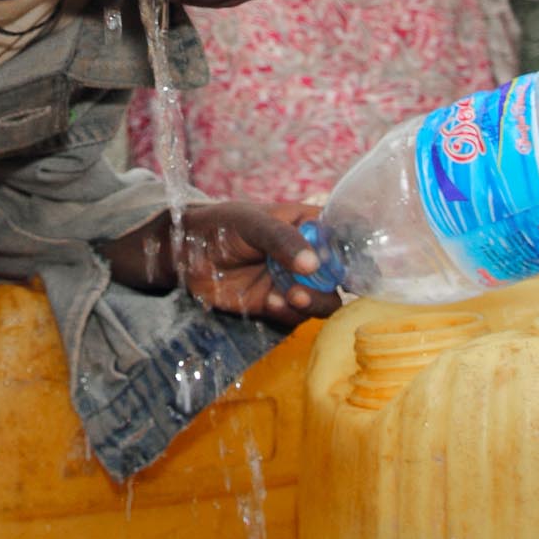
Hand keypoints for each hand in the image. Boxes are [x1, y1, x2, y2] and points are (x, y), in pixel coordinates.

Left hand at [111, 202, 337, 327]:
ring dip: (312, 302)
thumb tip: (313, 264)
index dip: (354, 252)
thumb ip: (282, 239)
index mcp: (307, 225)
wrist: (183, 253)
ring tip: (289, 297)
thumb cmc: (220, 224)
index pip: (343, 238)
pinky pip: (296, 316)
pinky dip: (289, 313)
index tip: (354, 266)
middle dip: (330, 284)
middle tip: (306, 286)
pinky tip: (270, 303)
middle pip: (339, 275)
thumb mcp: (251, 223)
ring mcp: (293, 281)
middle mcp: (307, 255)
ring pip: (323, 299)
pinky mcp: (276, 304)